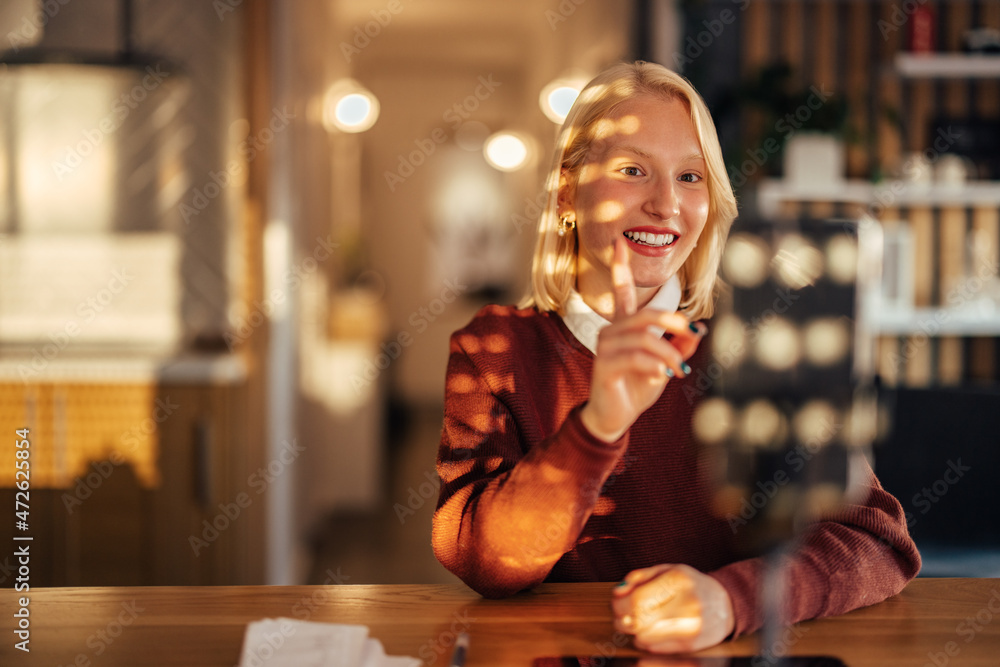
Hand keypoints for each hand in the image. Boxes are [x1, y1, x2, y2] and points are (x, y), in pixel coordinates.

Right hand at [580, 237, 706, 442]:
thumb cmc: (637, 387)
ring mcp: (605, 347)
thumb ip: (680, 347)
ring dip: (669, 353)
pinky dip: (655, 366)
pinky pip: (635, 357)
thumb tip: (700, 331)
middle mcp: (612, 331)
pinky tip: (662, 376)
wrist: (615, 417)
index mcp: (624, 326)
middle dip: (674, 321)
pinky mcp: (604, 365)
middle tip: (694, 334)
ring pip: (645, 338)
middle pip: (646, 314)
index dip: (620, 267)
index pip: (621, 291)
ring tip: (679, 370)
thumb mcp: (665, 366)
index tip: (619, 241)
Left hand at [612, 563, 734, 653]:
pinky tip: (651, 631)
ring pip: (644, 637)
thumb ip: (639, 577)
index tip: (616, 603)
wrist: (726, 605)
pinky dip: (645, 640)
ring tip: (637, 622)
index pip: (637, 599)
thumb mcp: (667, 570)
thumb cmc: (691, 585)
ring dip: (633, 631)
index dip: (619, 604)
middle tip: (621, 615)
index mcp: (679, 580)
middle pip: (639, 619)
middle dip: (622, 618)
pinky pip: (655, 648)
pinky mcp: (691, 645)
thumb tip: (617, 592)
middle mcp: (688, 603)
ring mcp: (691, 627)